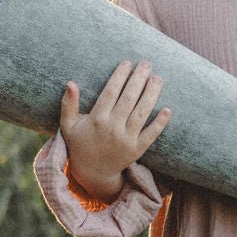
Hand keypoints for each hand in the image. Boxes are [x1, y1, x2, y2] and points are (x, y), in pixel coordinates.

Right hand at [60, 60, 170, 199]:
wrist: (92, 173)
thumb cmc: (80, 144)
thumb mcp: (68, 125)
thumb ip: (68, 104)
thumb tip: (70, 83)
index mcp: (96, 119)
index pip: (111, 92)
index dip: (120, 76)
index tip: (127, 63)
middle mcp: (112, 128)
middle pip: (129, 99)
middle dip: (138, 79)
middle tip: (146, 64)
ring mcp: (126, 140)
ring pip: (141, 113)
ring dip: (151, 94)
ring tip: (158, 79)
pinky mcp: (137, 150)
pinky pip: (150, 135)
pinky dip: (160, 123)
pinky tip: (167, 109)